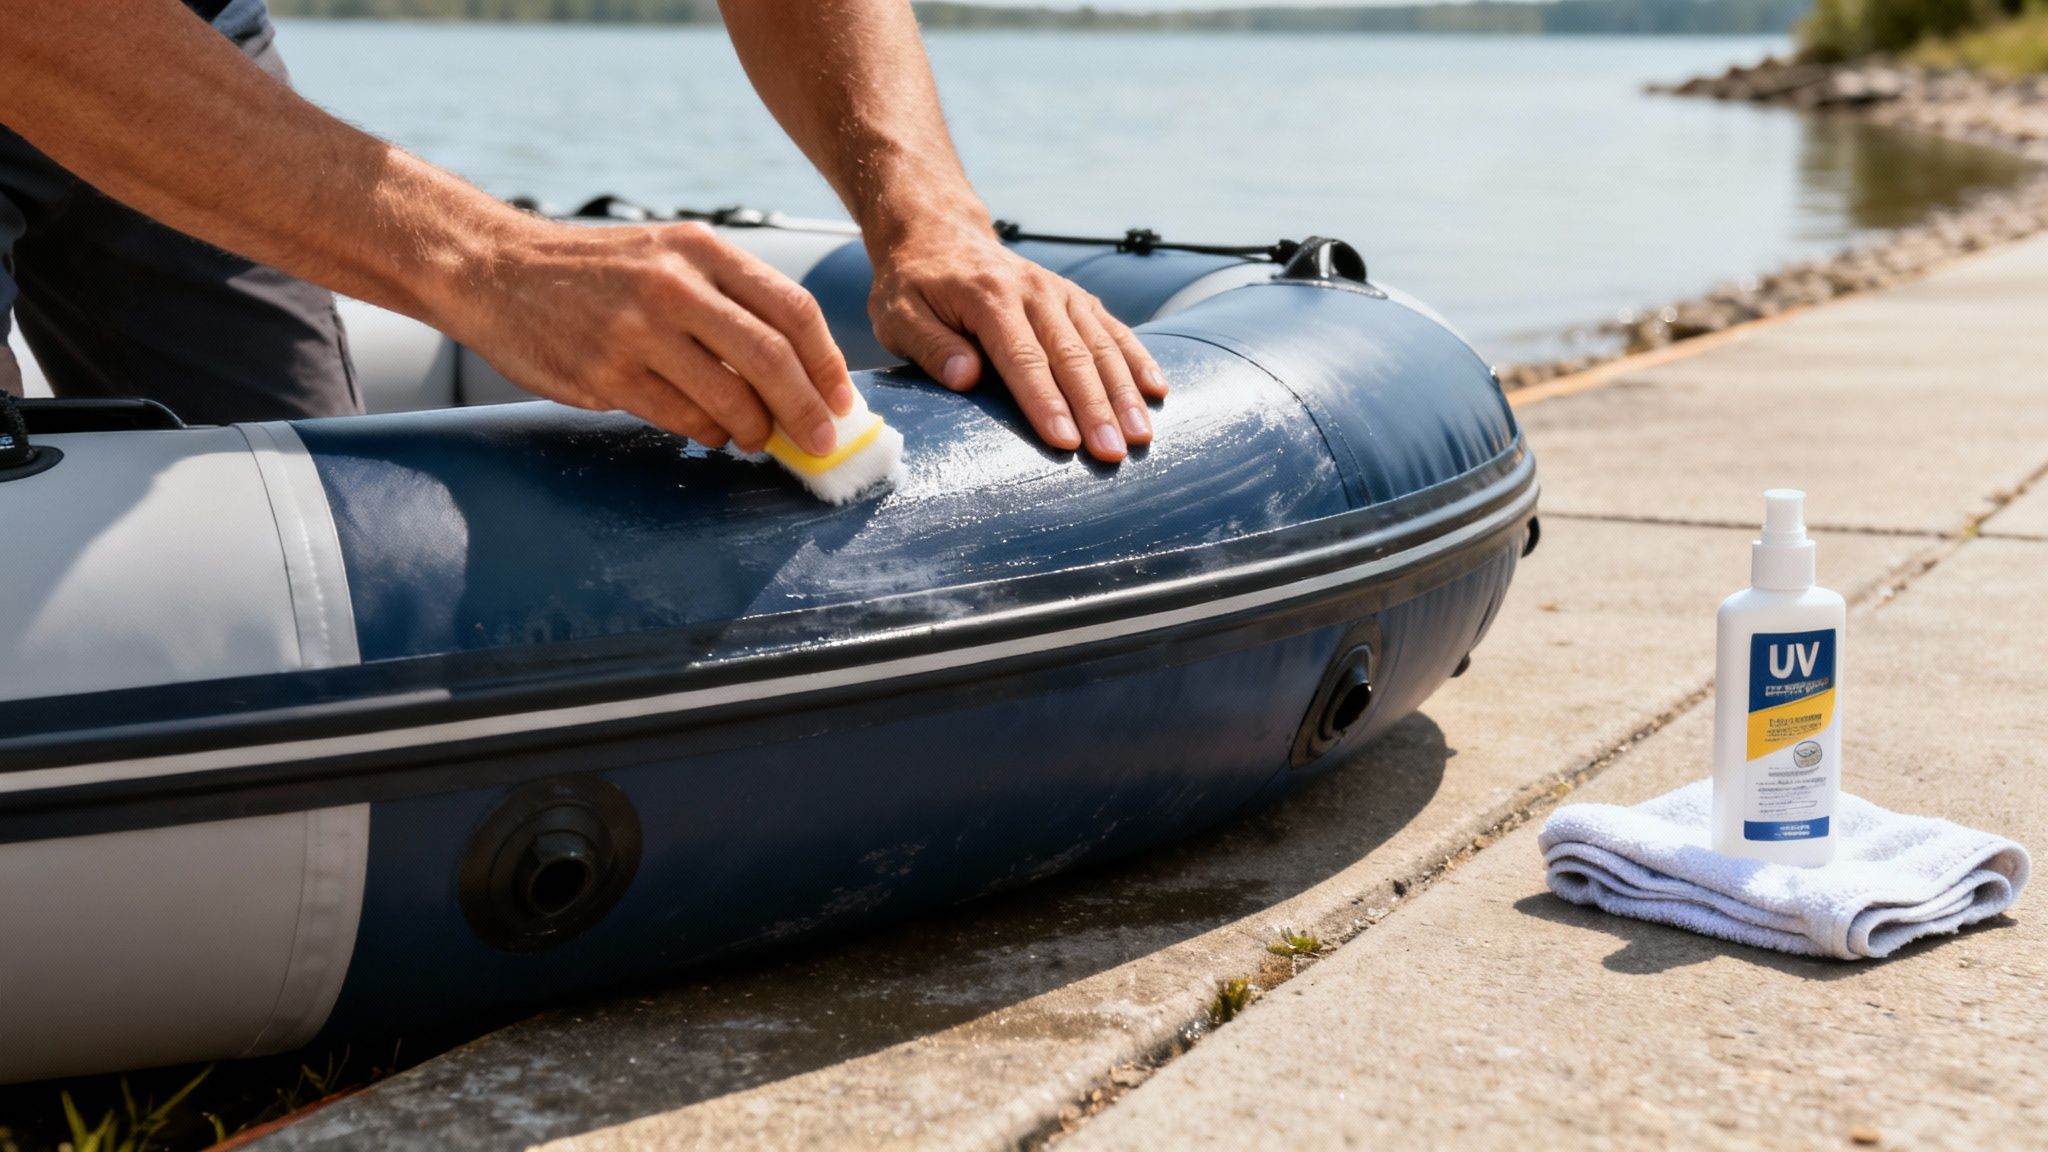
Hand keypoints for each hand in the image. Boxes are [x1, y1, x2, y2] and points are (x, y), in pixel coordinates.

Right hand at [438, 217, 854, 453]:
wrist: (496, 270)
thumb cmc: (596, 272)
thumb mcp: (667, 256)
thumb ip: (728, 299)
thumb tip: (798, 367)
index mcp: (701, 250)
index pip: (792, 309)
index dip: (826, 363)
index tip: (841, 399)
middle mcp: (674, 284)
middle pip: (771, 357)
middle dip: (806, 409)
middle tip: (819, 440)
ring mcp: (638, 329)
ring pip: (729, 396)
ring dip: (755, 429)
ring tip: (757, 437)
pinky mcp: (606, 372)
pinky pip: (682, 417)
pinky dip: (708, 433)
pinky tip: (710, 432)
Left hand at [866, 218, 1166, 462]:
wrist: (938, 233)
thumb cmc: (913, 285)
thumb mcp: (897, 314)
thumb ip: (930, 345)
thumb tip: (966, 377)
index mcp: (989, 297)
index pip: (1022, 357)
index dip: (1045, 401)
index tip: (1065, 440)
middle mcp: (1034, 291)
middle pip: (1071, 356)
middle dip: (1096, 408)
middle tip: (1113, 452)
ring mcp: (1060, 292)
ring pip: (1100, 346)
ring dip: (1124, 393)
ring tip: (1142, 436)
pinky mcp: (1075, 298)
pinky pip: (1113, 329)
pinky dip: (1137, 358)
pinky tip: (1158, 390)